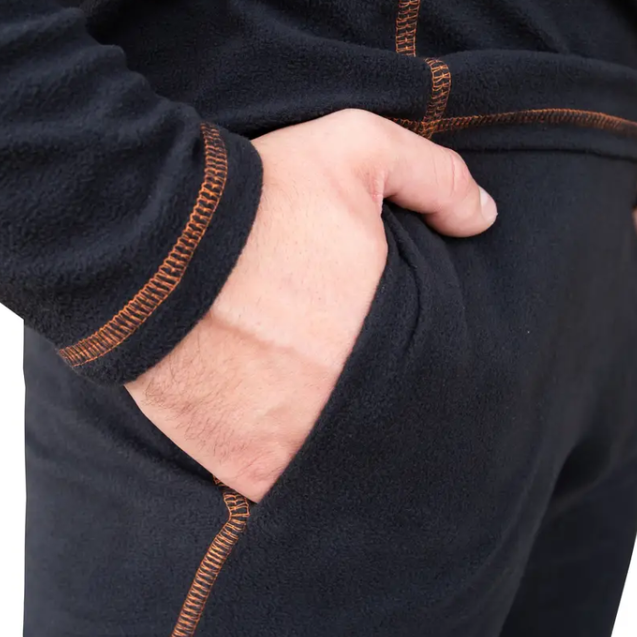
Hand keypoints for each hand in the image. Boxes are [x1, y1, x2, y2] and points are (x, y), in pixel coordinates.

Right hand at [126, 109, 497, 501]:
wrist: (151, 246)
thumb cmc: (258, 197)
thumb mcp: (357, 150)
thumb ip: (435, 177)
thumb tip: (485, 218)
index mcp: (395, 339)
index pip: (439, 372)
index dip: (426, 362)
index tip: (408, 349)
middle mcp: (356, 405)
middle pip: (393, 420)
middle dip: (385, 402)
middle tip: (359, 375)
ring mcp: (303, 447)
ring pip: (345, 459)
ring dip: (339, 439)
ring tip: (319, 406)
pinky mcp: (249, 469)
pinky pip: (287, 486)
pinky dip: (288, 465)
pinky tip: (280, 431)